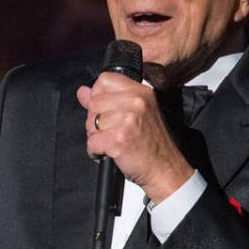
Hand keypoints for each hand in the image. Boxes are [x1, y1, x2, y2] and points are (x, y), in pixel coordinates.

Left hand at [76, 68, 192, 204]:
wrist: (165, 169)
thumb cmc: (152, 145)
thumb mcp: (135, 114)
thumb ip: (107, 100)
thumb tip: (83, 92)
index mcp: (141, 92)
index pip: (105, 80)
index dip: (98, 96)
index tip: (104, 110)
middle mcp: (135, 102)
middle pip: (94, 103)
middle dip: (95, 121)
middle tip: (111, 132)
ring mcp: (127, 120)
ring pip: (91, 124)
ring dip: (96, 138)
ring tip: (114, 143)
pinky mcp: (119, 139)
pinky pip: (92, 142)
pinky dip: (96, 151)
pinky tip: (111, 153)